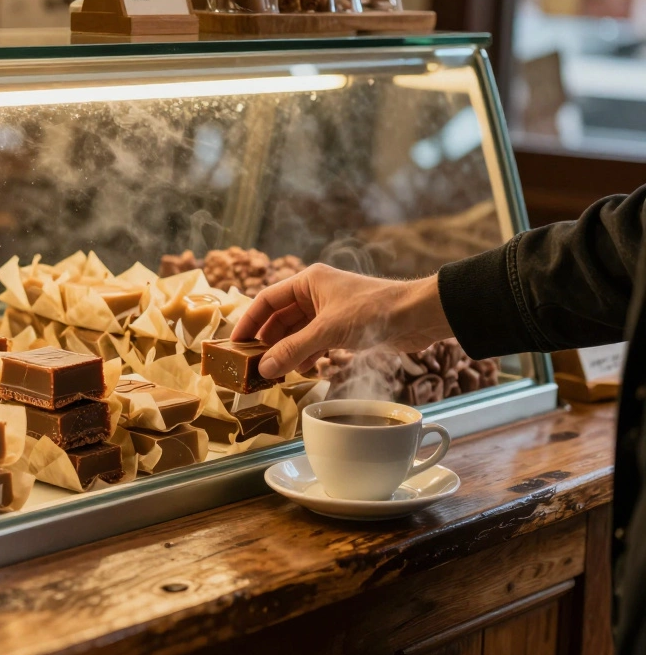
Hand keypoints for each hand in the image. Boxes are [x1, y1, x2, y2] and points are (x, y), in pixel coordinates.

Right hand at [230, 265, 453, 377]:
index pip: (266, 300)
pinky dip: (305, 356)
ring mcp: (330, 312)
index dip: (248, 321)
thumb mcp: (327, 331)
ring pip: (297, 333)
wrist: (419, 316)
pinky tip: (300, 371)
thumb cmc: (374, 311)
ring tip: (273, 373)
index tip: (234, 344)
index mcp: (308, 281)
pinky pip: (314, 343)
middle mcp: (316, 293)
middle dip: (267, 341)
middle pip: (280, 318)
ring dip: (285, 352)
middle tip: (251, 364)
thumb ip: (293, 350)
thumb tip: (264, 369)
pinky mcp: (344, 329)